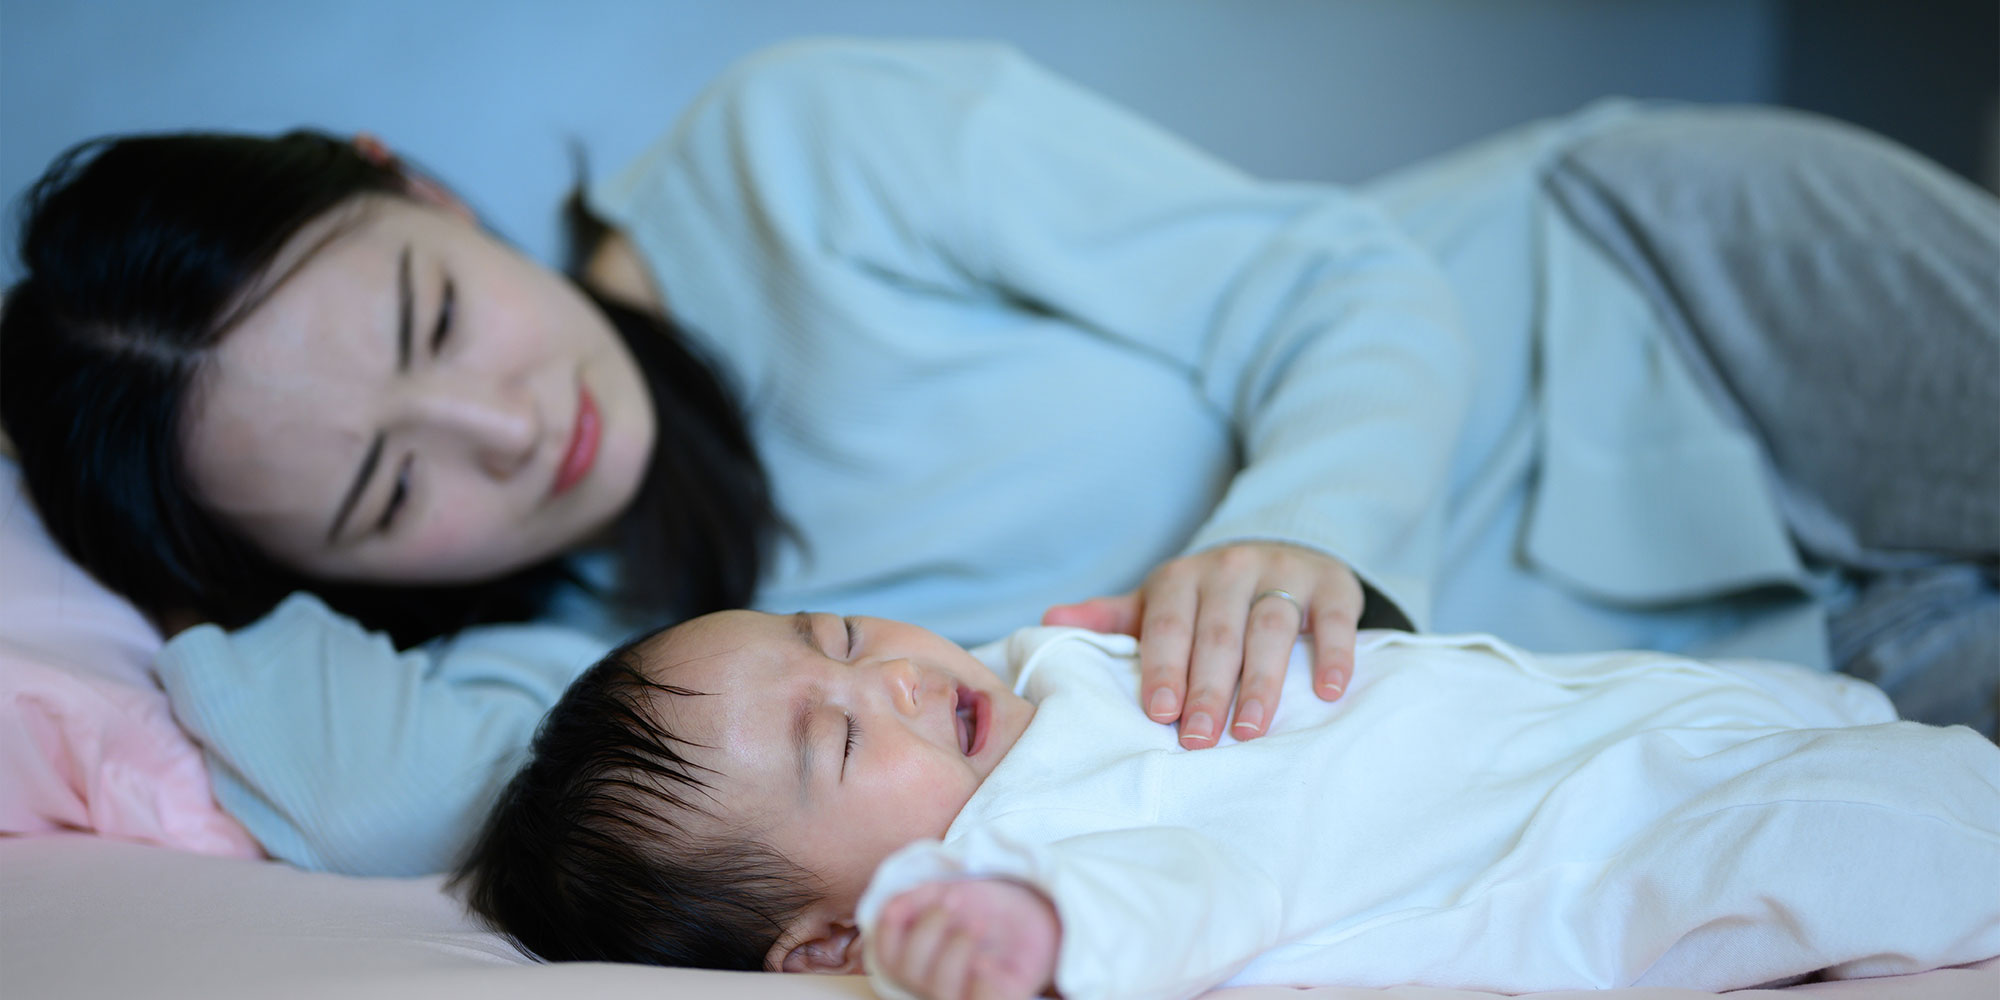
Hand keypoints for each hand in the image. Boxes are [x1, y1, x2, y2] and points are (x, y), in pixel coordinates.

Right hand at [871, 879, 1059, 999]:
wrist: (1037, 909)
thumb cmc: (988, 905)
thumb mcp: (949, 891)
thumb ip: (917, 899)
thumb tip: (893, 907)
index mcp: (919, 957)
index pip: (887, 956)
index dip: (891, 928)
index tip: (916, 898)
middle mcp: (934, 983)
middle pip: (910, 971)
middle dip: (929, 928)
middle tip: (957, 899)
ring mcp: (964, 995)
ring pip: (940, 990)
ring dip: (957, 948)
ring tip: (979, 923)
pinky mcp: (999, 999)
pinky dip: (983, 982)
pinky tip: (989, 963)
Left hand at [1042, 542, 1359, 747]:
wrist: (1280, 554)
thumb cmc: (1208, 600)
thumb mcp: (1158, 602)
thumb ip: (1111, 619)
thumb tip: (1047, 622)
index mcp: (1182, 577)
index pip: (1168, 624)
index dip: (1163, 667)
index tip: (1158, 713)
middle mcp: (1231, 569)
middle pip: (1219, 632)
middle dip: (1208, 688)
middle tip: (1200, 740)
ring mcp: (1284, 573)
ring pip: (1271, 626)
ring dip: (1261, 681)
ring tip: (1251, 729)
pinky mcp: (1332, 584)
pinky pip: (1333, 619)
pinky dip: (1333, 654)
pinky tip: (1329, 692)